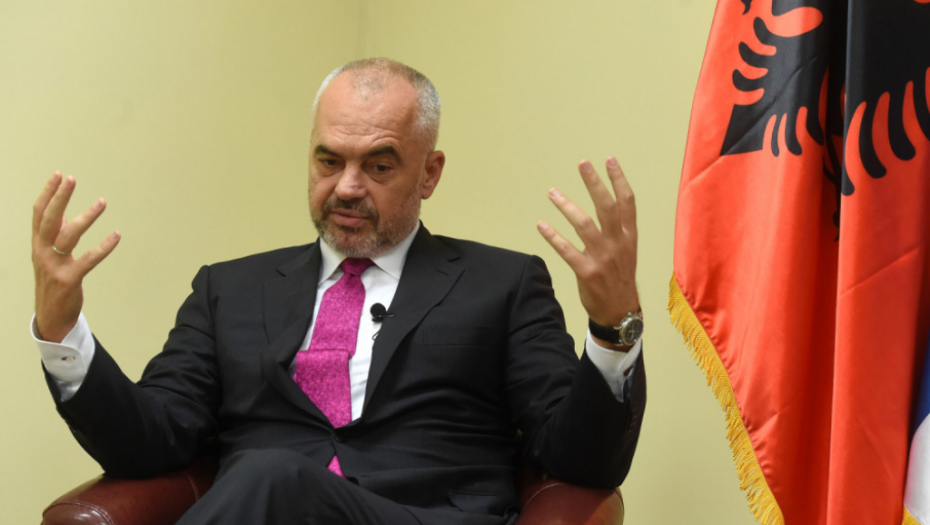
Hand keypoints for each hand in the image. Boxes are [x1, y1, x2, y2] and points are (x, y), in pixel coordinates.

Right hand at [32, 172, 119, 341]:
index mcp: (37, 245)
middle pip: (50, 220)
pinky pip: (89, 260)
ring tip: (102, 201)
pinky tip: (116, 235)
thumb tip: (64, 213)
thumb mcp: (48, 257)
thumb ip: (54, 235)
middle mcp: (42, 253)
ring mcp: (54, 267)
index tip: (59, 175)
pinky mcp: (69, 280)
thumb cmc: (52, 282)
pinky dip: (103, 247)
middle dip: (60, 197)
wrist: (50, 318)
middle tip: (72, 179)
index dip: (48, 194)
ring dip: (86, 217)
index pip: (39, 214)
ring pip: (69, 236)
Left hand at [538, 157, 638, 338]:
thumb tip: (608, 203)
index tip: (609, 160)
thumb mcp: (627, 251)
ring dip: (566, 206)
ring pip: (584, 225)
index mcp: (628, 236)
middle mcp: (617, 243)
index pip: (627, 202)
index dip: (618, 180)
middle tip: (582, 164)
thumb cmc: (620, 278)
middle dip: (594, 183)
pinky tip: (541, 225)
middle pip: (606, 207)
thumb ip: (619, 229)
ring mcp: (603, 258)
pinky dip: (553, 237)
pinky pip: (567, 250)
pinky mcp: (587, 272)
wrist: (620, 312)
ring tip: (552, 192)